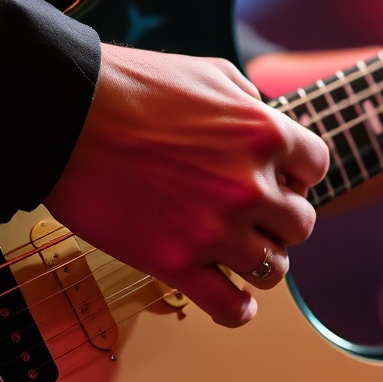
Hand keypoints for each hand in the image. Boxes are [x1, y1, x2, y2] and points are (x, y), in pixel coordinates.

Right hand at [44, 44, 329, 326]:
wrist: (66, 113)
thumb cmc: (132, 87)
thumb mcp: (210, 72)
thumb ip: (250, 100)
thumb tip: (265, 117)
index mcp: (264, 134)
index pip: (316, 168)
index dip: (299, 174)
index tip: (282, 178)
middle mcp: (249, 185)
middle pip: (301, 224)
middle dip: (281, 219)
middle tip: (257, 215)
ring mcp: (215, 229)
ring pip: (274, 268)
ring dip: (261, 260)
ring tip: (241, 251)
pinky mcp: (175, 263)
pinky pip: (230, 307)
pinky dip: (238, 309)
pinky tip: (235, 300)